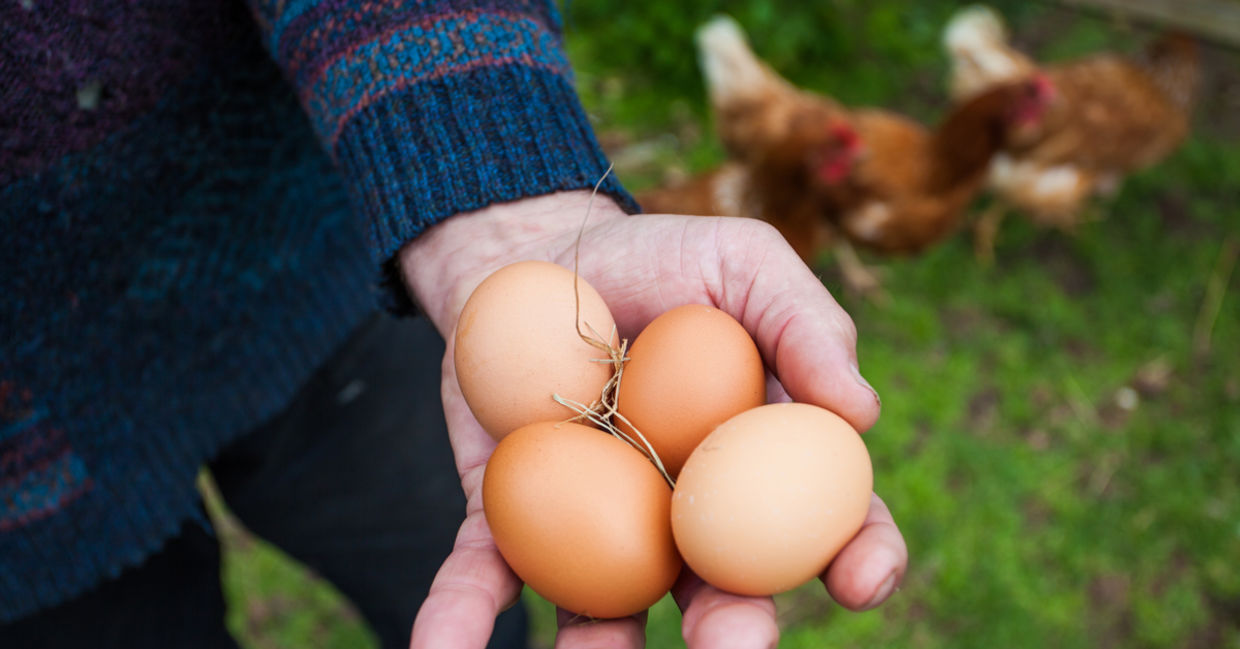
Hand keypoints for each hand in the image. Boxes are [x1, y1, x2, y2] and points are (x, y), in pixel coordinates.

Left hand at [400, 191, 907, 647]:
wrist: (530, 252)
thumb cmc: (655, 256)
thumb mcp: (740, 262)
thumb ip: (804, 321)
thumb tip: (861, 411)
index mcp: (754, 460)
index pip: (826, 519)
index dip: (859, 555)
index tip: (861, 578)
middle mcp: (682, 512)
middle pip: (722, 588)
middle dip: (734, 628)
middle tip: (730, 643)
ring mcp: (593, 526)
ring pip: (612, 609)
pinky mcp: (504, 522)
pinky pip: (485, 577)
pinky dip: (460, 616)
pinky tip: (441, 647)